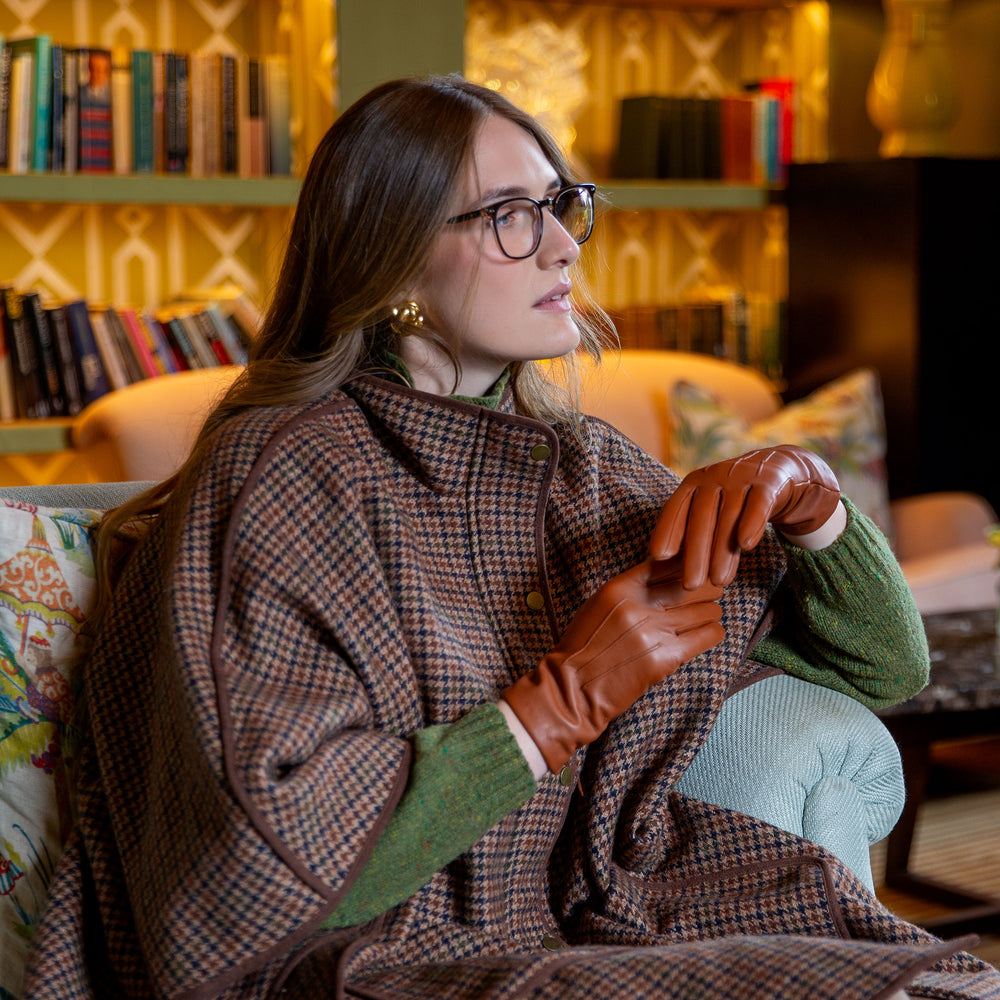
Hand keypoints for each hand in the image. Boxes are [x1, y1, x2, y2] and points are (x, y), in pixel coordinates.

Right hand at [501, 560, 724, 771]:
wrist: (573, 689)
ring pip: (705, 609)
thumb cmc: (585, 647)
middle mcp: (638, 606)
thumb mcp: (600, 606)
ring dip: (711, 611)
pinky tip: (710, 632)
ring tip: (709, 615)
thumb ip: (631, 589)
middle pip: (690, 584)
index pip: (665, 563)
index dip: (686, 565)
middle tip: (711, 593)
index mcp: (619, 588)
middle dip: (706, 588)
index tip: (694, 571)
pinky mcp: (665, 659)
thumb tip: (668, 574)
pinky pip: (707, 636)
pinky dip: (713, 632)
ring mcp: (653, 632)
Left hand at [649, 445, 840, 587]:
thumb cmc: (738, 500)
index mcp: (694, 483)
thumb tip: (669, 564)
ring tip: (718, 581)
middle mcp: (714, 477)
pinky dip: (752, 523)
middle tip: (690, 585)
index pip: (676, 508)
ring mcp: (742, 477)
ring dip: (722, 551)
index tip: (658, 557)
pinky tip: (746, 545)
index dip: (667, 531)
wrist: (781, 472)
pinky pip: (759, 504)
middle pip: (701, 517)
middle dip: (694, 554)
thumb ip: (696, 530)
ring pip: (729, 516)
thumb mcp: (714, 509)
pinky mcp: (769, 483)